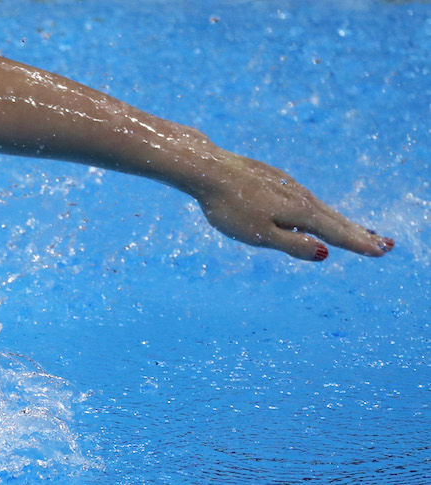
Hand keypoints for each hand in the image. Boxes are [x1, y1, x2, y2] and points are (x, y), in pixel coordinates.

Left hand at [195, 153, 393, 260]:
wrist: (207, 169)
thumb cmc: (229, 207)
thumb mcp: (260, 235)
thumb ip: (292, 244)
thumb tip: (325, 253)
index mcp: (300, 212)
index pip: (335, 233)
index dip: (359, 243)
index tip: (382, 251)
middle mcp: (299, 196)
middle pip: (334, 219)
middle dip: (359, 233)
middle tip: (385, 244)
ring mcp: (287, 185)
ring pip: (320, 208)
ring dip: (342, 222)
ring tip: (358, 232)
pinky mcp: (274, 179)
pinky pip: (305, 199)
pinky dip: (321, 210)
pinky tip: (318, 214)